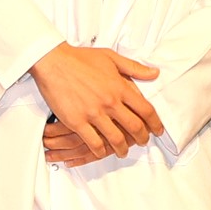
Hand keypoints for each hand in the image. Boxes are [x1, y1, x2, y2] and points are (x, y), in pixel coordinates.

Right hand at [33, 40, 165, 164]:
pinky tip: (101, 152)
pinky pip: (93, 142)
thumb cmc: (79, 58)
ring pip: (116, 139)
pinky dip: (100, 151)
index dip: (155, 123)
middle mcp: (110, 102)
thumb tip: (154, 73)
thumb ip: (134, 67)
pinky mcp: (77, 121)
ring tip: (122, 151)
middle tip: (142, 142)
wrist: (53, 62)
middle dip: (142, 138)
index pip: (146, 110)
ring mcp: (93, 113)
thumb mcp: (111, 58)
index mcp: (120, 87)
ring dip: (122, 148)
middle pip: (134, 127)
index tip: (157, 130)